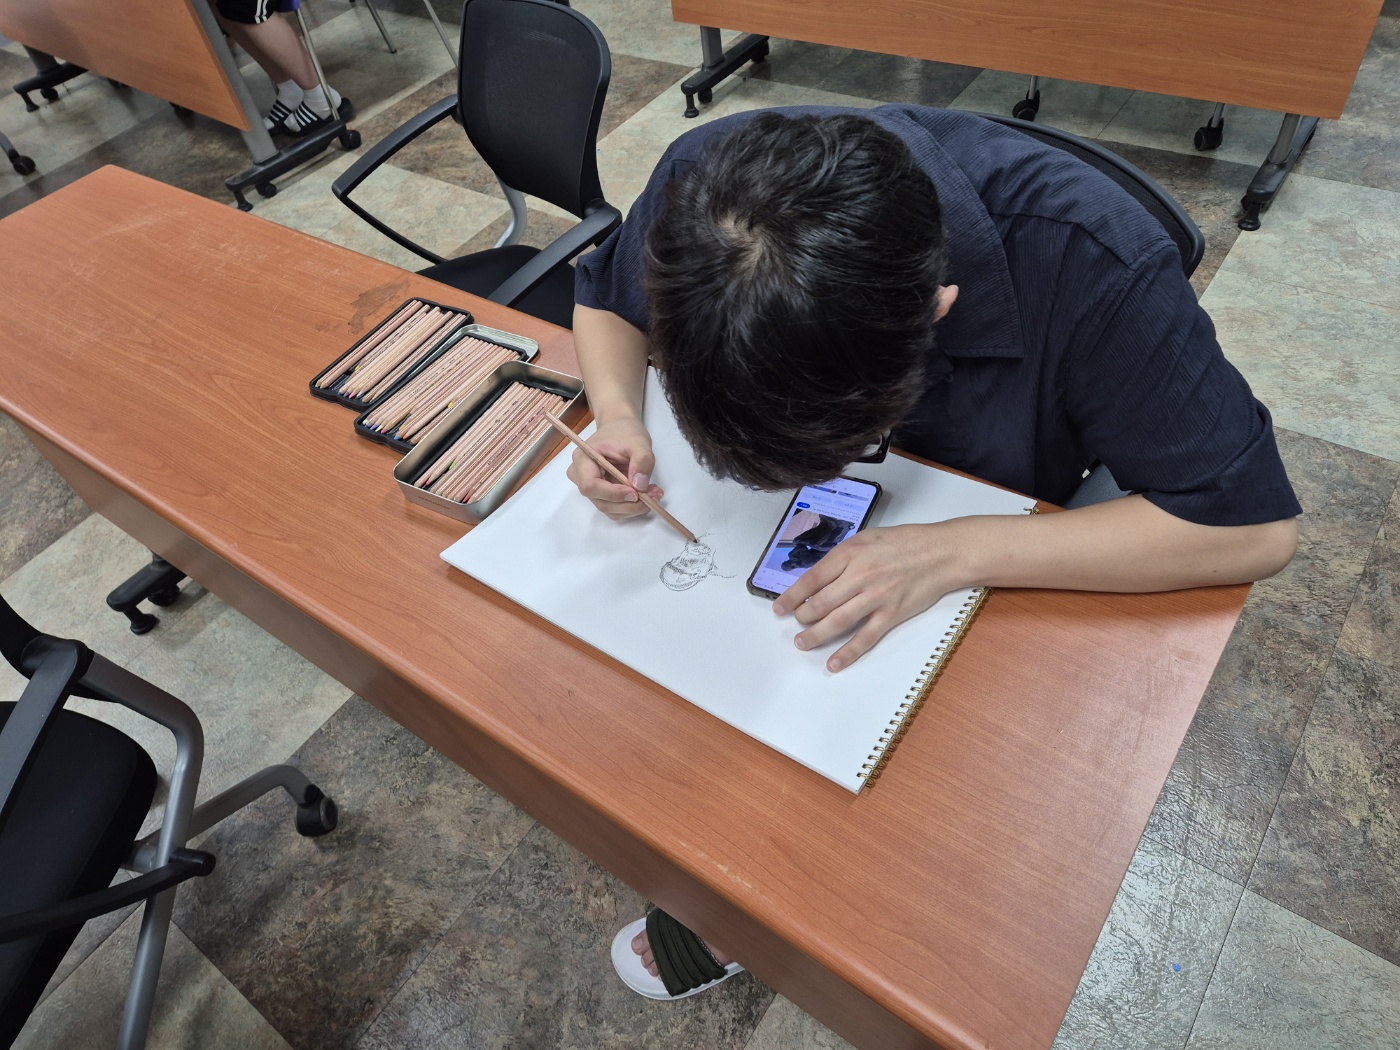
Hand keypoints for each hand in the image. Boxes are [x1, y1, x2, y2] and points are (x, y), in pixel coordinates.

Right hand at [564, 416, 663, 519]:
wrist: (621, 430)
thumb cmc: (625, 432)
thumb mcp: (638, 442)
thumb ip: (641, 461)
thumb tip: (639, 486)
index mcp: (583, 459)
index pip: (590, 485)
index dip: (612, 493)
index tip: (635, 493)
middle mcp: (581, 477)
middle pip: (600, 502)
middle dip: (628, 504)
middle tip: (653, 496)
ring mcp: (591, 488)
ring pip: (609, 509)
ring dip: (633, 507)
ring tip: (654, 493)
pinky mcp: (602, 495)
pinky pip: (615, 509)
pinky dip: (632, 506)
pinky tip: (647, 494)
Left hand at [772, 524, 961, 671]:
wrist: (941, 552)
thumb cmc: (906, 542)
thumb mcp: (867, 539)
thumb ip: (843, 557)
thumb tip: (818, 578)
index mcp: (851, 553)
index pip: (811, 579)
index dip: (792, 596)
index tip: (780, 607)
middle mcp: (860, 575)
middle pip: (820, 602)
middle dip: (802, 617)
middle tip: (795, 624)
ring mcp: (876, 596)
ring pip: (837, 621)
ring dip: (815, 635)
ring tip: (803, 643)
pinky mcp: (891, 614)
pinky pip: (865, 637)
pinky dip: (847, 653)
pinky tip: (834, 663)